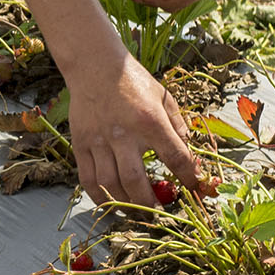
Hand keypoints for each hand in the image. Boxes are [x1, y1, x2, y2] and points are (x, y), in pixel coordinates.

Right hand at [62, 51, 205, 207]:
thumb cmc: (133, 81)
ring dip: (126, 203)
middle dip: (150, 202)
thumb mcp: (164, 97)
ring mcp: (99, 140)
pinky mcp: (81, 143)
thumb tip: (188, 154)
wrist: (94, 65)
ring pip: (110, 184)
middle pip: (136, 180)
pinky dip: (99, 196)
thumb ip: (178, 126)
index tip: (193, 189)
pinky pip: (87, 178)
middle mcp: (123, 134)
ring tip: (138, 209)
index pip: (175, 158)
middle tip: (160, 209)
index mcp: (150, 121)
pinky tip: (111, 203)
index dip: (188, 178)